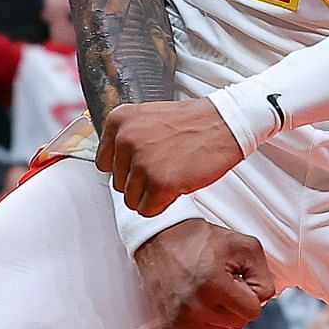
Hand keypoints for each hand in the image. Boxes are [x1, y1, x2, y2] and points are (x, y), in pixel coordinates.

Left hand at [97, 100, 244, 216]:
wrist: (224, 123)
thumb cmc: (191, 123)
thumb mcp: (147, 117)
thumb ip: (126, 137)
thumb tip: (111, 164)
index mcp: (119, 120)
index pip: (103, 163)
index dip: (126, 168)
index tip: (144, 164)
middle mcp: (126, 139)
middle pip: (118, 184)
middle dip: (140, 183)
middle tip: (164, 167)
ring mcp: (142, 162)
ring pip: (131, 200)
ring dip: (151, 195)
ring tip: (171, 175)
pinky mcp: (160, 183)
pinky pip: (147, 210)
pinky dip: (162, 204)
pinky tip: (176, 186)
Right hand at [132, 218, 273, 328]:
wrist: (161, 236)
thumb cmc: (203, 239)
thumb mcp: (244, 245)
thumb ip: (264, 275)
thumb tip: (263, 299)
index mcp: (214, 286)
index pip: (253, 312)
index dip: (251, 293)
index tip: (239, 277)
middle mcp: (195, 307)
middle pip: (239, 323)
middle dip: (237, 303)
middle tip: (223, 280)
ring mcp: (181, 318)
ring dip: (221, 312)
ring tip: (208, 287)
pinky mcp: (171, 325)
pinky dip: (204, 317)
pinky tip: (195, 296)